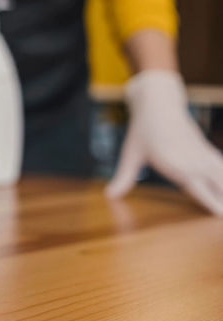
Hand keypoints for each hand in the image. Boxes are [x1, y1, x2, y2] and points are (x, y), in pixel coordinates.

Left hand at [106, 71, 222, 214]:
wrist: (159, 103)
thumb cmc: (143, 130)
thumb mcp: (131, 154)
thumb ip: (124, 177)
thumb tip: (109, 195)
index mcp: (176, 164)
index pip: (198, 189)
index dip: (211, 204)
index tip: (220, 216)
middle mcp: (194, 161)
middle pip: (219, 185)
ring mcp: (203, 155)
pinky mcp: (206, 150)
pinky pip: (222, 166)